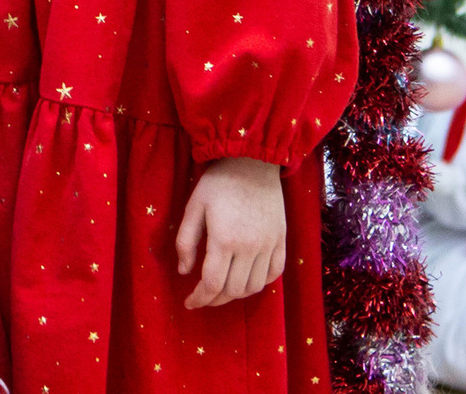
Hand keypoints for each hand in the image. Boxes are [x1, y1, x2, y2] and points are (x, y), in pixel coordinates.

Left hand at [175, 156, 285, 308]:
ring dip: (236, 294)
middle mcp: (249, 248)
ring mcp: (269, 245)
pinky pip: (274, 274)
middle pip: (233, 290)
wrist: (252, 162)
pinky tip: (246, 278)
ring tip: (222, 289)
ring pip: (254, 286)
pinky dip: (259, 283)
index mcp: (224, 240)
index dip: (199, 299)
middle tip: (203, 296)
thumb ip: (186, 241)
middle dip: (215, 299)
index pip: (212, 283)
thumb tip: (184, 272)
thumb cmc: (218, 183)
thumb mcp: (193, 207)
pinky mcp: (281, 241)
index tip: (189, 303)